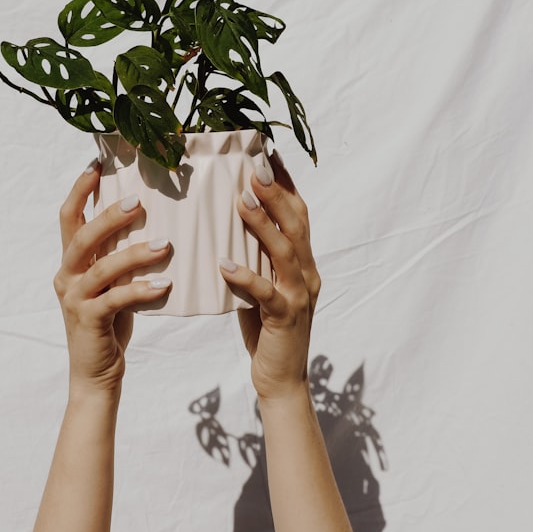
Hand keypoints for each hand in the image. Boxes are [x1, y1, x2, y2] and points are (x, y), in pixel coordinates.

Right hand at [55, 161, 172, 396]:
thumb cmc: (111, 324)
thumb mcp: (115, 284)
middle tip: (139, 201)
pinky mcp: (88, 321)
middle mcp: (67, 276)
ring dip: (133, 253)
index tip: (97, 164)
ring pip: (101, 267)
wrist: (96, 374)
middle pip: (81, 235)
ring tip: (165, 245)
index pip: (69, 217)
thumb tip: (157, 223)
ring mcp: (74, 299)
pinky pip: (115, 300)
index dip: (79, 189)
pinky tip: (164, 287)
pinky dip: (141, 291)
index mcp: (71, 262)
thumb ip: (122, 257)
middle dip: (109, 215)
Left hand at [218, 152, 319, 401]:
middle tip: (255, 167)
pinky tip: (224, 265)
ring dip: (264, 224)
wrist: (281, 378)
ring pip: (285, 253)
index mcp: (304, 262)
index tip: (268, 154)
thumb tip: (226, 220)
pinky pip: (266, 294)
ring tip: (241, 201)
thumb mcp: (260, 284)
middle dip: (276, 193)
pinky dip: (246, 277)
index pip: (299, 213)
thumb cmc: (265, 328)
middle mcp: (308, 273)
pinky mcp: (286, 319)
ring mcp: (300, 296)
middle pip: (296, 224)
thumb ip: (253, 256)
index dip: (286, 183)